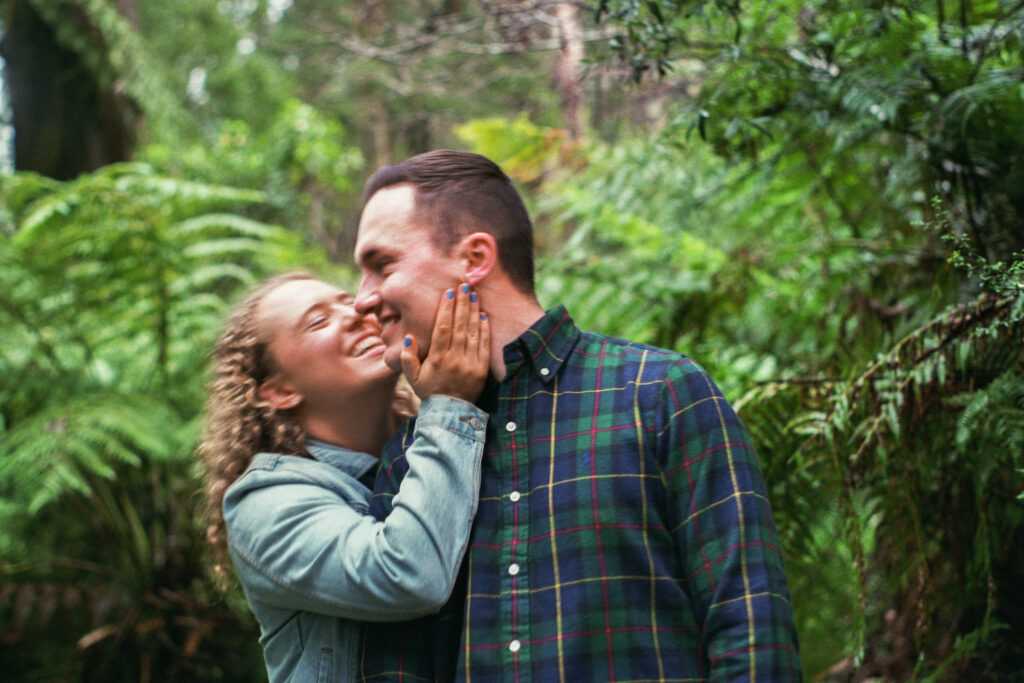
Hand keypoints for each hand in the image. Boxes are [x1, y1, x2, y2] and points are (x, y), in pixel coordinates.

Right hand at [401, 284, 489, 401]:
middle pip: (459, 325)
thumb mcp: (412, 377)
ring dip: (473, 311)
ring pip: (473, 332)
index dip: (446, 309)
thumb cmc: (429, 391)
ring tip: (473, 295)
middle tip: (464, 286)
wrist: (450, 413)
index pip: (442, 328)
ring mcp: (470, 364)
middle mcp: (455, 359)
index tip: (448, 293)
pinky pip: (484, 345)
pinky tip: (483, 315)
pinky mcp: (482, 369)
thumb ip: (407, 357)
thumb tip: (409, 337)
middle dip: (461, 303)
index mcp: (437, 359)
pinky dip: (484, 329)